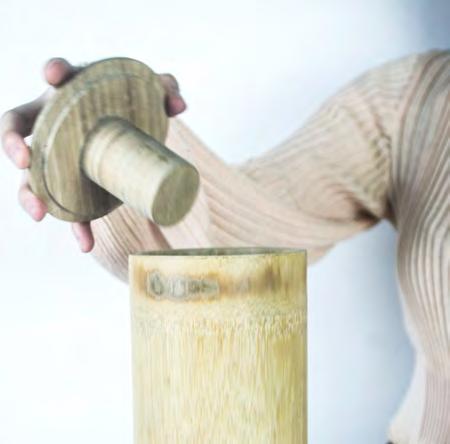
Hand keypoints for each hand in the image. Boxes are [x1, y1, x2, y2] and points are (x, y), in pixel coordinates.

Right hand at [0, 57, 186, 252]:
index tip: (53, 76)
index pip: (56, 72)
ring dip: (28, 194)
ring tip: (39, 214)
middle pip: (17, 125)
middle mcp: (56, 122)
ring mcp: (59, 156)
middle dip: (11, 142)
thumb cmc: (136, 106)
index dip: (52, 70)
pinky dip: (76, 226)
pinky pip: (66, 206)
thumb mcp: (155, 95)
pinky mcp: (75, 185)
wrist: (135, 134)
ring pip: (30, 174)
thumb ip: (167, 90)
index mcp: (74, 91)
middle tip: (23, 159)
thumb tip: (179, 107)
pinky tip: (86, 244)